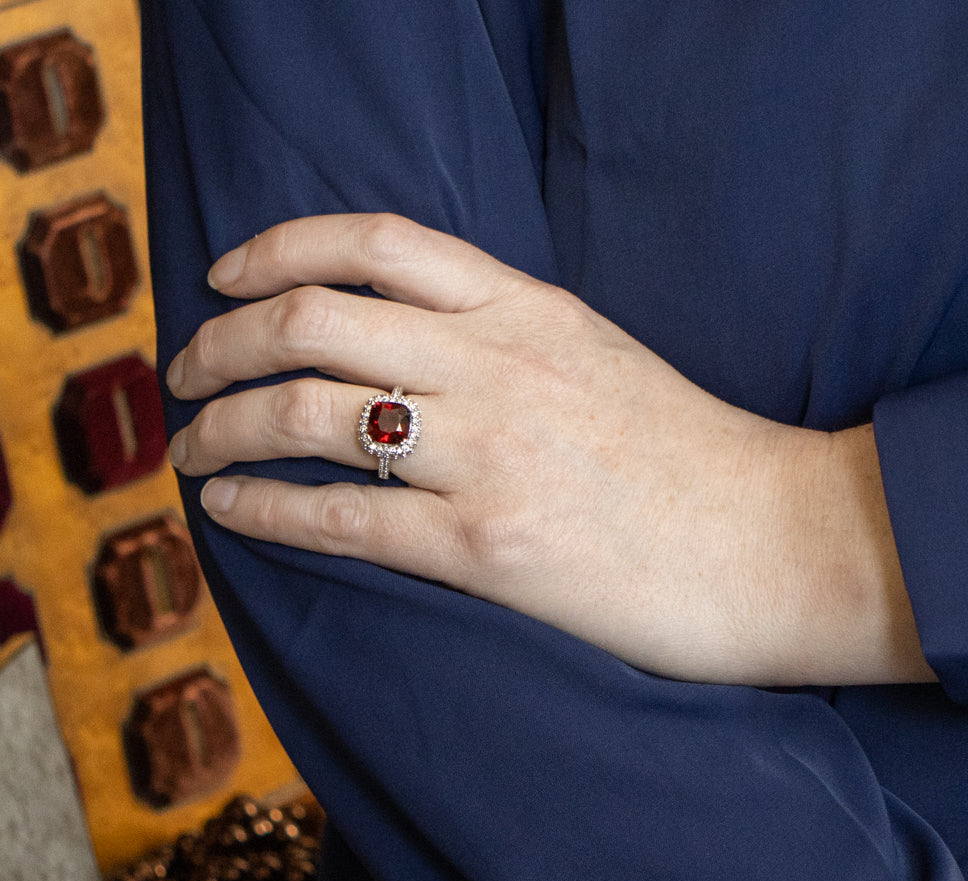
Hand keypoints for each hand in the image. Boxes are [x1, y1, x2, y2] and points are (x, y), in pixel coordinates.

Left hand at [167, 214, 933, 685]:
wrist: (777, 543)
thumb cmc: (693, 455)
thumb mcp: (599, 355)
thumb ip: (506, 334)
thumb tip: (405, 340)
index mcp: (530, 310)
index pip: (377, 240)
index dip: (278, 247)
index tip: (227, 276)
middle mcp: (501, 365)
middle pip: (313, 319)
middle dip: (220, 341)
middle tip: (185, 369)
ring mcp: (492, 455)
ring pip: (304, 414)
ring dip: (219, 427)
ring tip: (190, 448)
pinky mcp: (489, 549)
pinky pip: (340, 518)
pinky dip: (262, 510)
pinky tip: (230, 512)